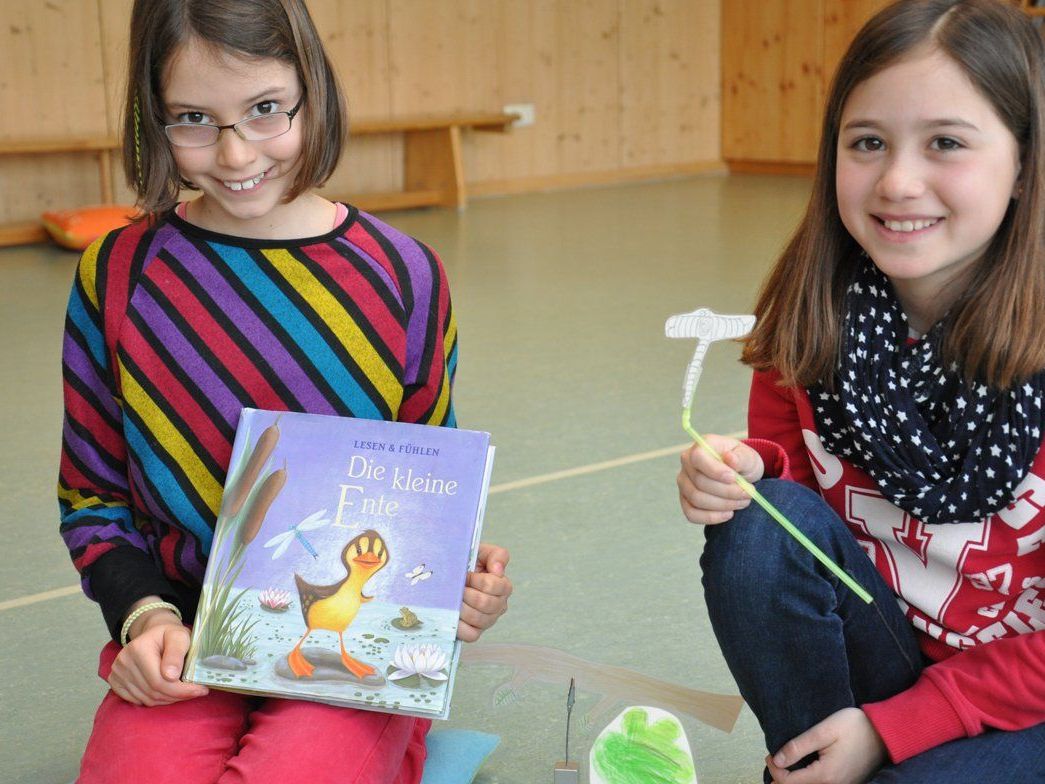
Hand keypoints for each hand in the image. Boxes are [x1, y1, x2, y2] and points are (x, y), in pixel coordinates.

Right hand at [108, 605, 208, 706]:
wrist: (154, 634)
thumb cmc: (169, 635)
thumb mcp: (179, 636)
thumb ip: (176, 653)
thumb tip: (171, 676)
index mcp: (138, 649)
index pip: (159, 681)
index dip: (181, 690)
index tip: (201, 690)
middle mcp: (123, 662)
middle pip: (153, 692)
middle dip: (177, 695)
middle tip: (195, 691)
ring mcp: (117, 673)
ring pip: (146, 699)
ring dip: (167, 699)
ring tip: (182, 691)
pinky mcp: (116, 682)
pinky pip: (138, 701)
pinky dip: (155, 700)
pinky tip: (167, 692)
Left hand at [457, 542, 511, 641]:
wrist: (452, 575)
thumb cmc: (469, 563)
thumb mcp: (482, 552)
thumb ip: (497, 556)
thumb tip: (498, 570)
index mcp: (503, 586)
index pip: (492, 585)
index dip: (475, 580)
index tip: (465, 574)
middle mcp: (499, 605)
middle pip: (485, 603)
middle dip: (466, 594)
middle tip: (455, 587)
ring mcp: (488, 620)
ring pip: (478, 619)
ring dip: (461, 607)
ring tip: (451, 599)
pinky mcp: (476, 632)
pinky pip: (471, 635)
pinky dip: (461, 627)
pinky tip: (452, 615)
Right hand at [677, 435, 763, 524]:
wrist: (740, 474)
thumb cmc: (742, 462)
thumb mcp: (748, 456)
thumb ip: (741, 457)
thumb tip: (730, 459)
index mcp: (701, 446)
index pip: (697, 458)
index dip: (714, 470)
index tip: (734, 478)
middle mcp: (687, 463)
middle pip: (700, 483)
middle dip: (727, 492)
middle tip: (749, 493)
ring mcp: (684, 482)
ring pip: (697, 499)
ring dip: (723, 505)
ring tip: (743, 502)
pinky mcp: (685, 500)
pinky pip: (691, 514)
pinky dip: (711, 517)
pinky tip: (728, 514)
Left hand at [766, 708, 886, 783]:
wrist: (885, 733)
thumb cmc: (854, 727)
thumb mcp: (823, 731)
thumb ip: (798, 747)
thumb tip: (776, 760)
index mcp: (825, 775)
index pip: (788, 782)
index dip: (774, 769)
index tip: (770, 754)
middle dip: (782, 777)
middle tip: (775, 760)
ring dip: (794, 781)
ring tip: (787, 764)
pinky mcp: (847, 783)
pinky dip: (808, 780)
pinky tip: (803, 769)